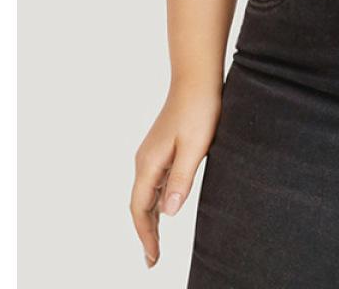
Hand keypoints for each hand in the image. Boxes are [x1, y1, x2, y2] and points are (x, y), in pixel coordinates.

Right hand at [130, 79, 223, 268]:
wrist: (197, 78)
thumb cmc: (199, 109)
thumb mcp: (196, 146)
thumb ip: (182, 178)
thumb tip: (169, 213)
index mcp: (150, 163)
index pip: (140, 209)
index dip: (146, 236)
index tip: (152, 259)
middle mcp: (145, 160)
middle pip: (139, 204)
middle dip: (145, 232)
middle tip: (152, 259)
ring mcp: (152, 153)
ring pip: (146, 193)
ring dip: (149, 218)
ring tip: (156, 241)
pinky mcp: (162, 146)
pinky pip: (154, 181)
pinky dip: (156, 200)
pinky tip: (166, 207)